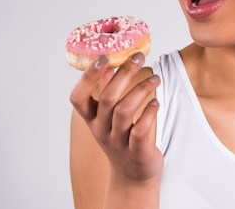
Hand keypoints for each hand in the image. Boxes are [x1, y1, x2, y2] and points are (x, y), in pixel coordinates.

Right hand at [70, 53, 163, 184]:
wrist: (133, 176)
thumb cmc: (122, 140)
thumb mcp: (108, 118)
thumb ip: (106, 94)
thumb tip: (107, 67)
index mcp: (92, 120)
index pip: (78, 98)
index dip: (87, 77)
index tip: (103, 57)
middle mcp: (101, 130)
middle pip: (108, 98)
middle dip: (124, 73)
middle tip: (138, 57)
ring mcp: (117, 142)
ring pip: (124, 111)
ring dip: (141, 90)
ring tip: (156, 79)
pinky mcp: (136, 151)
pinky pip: (140, 130)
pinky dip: (148, 113)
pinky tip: (156, 103)